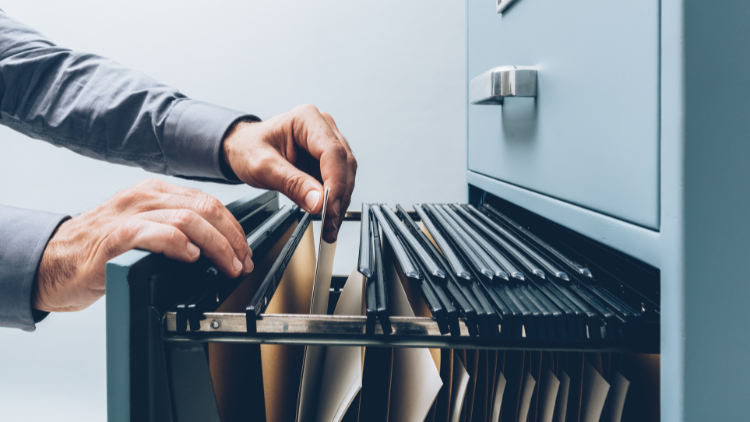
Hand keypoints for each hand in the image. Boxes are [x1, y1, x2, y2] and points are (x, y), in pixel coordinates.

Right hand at [33, 179, 252, 312]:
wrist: (52, 263)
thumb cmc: (98, 251)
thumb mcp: (143, 230)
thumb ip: (174, 229)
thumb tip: (215, 247)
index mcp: (154, 193)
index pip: (208, 202)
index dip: (233, 227)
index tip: (244, 250)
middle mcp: (143, 197)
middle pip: (205, 207)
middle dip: (232, 237)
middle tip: (242, 261)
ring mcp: (129, 214)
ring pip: (188, 218)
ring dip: (216, 245)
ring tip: (227, 265)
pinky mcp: (115, 237)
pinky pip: (156, 233)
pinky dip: (181, 244)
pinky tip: (192, 258)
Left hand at [222, 104, 356, 242]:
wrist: (243, 149)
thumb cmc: (248, 148)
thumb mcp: (263, 167)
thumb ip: (292, 183)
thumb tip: (318, 202)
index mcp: (307, 120)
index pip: (333, 152)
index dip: (335, 182)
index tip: (329, 207)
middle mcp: (323, 128)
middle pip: (344, 165)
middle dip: (339, 197)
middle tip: (329, 222)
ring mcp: (328, 144)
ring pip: (346, 175)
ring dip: (340, 202)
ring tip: (329, 225)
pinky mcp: (328, 161)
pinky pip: (339, 182)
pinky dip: (335, 202)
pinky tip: (328, 216)